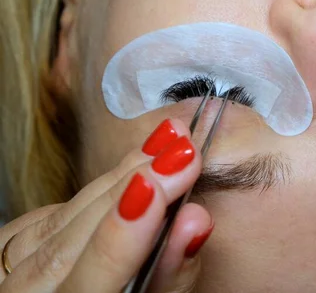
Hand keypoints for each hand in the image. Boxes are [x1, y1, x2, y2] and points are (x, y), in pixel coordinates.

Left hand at [0, 119, 211, 291]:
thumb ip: (169, 273)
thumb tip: (195, 220)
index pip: (93, 269)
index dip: (126, 228)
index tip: (157, 187)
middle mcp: (27, 288)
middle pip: (79, 231)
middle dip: (135, 186)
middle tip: (183, 151)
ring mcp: (12, 262)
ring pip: (69, 210)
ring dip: (126, 173)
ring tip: (170, 139)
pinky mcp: (15, 240)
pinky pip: (62, 205)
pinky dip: (107, 182)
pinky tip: (141, 159)